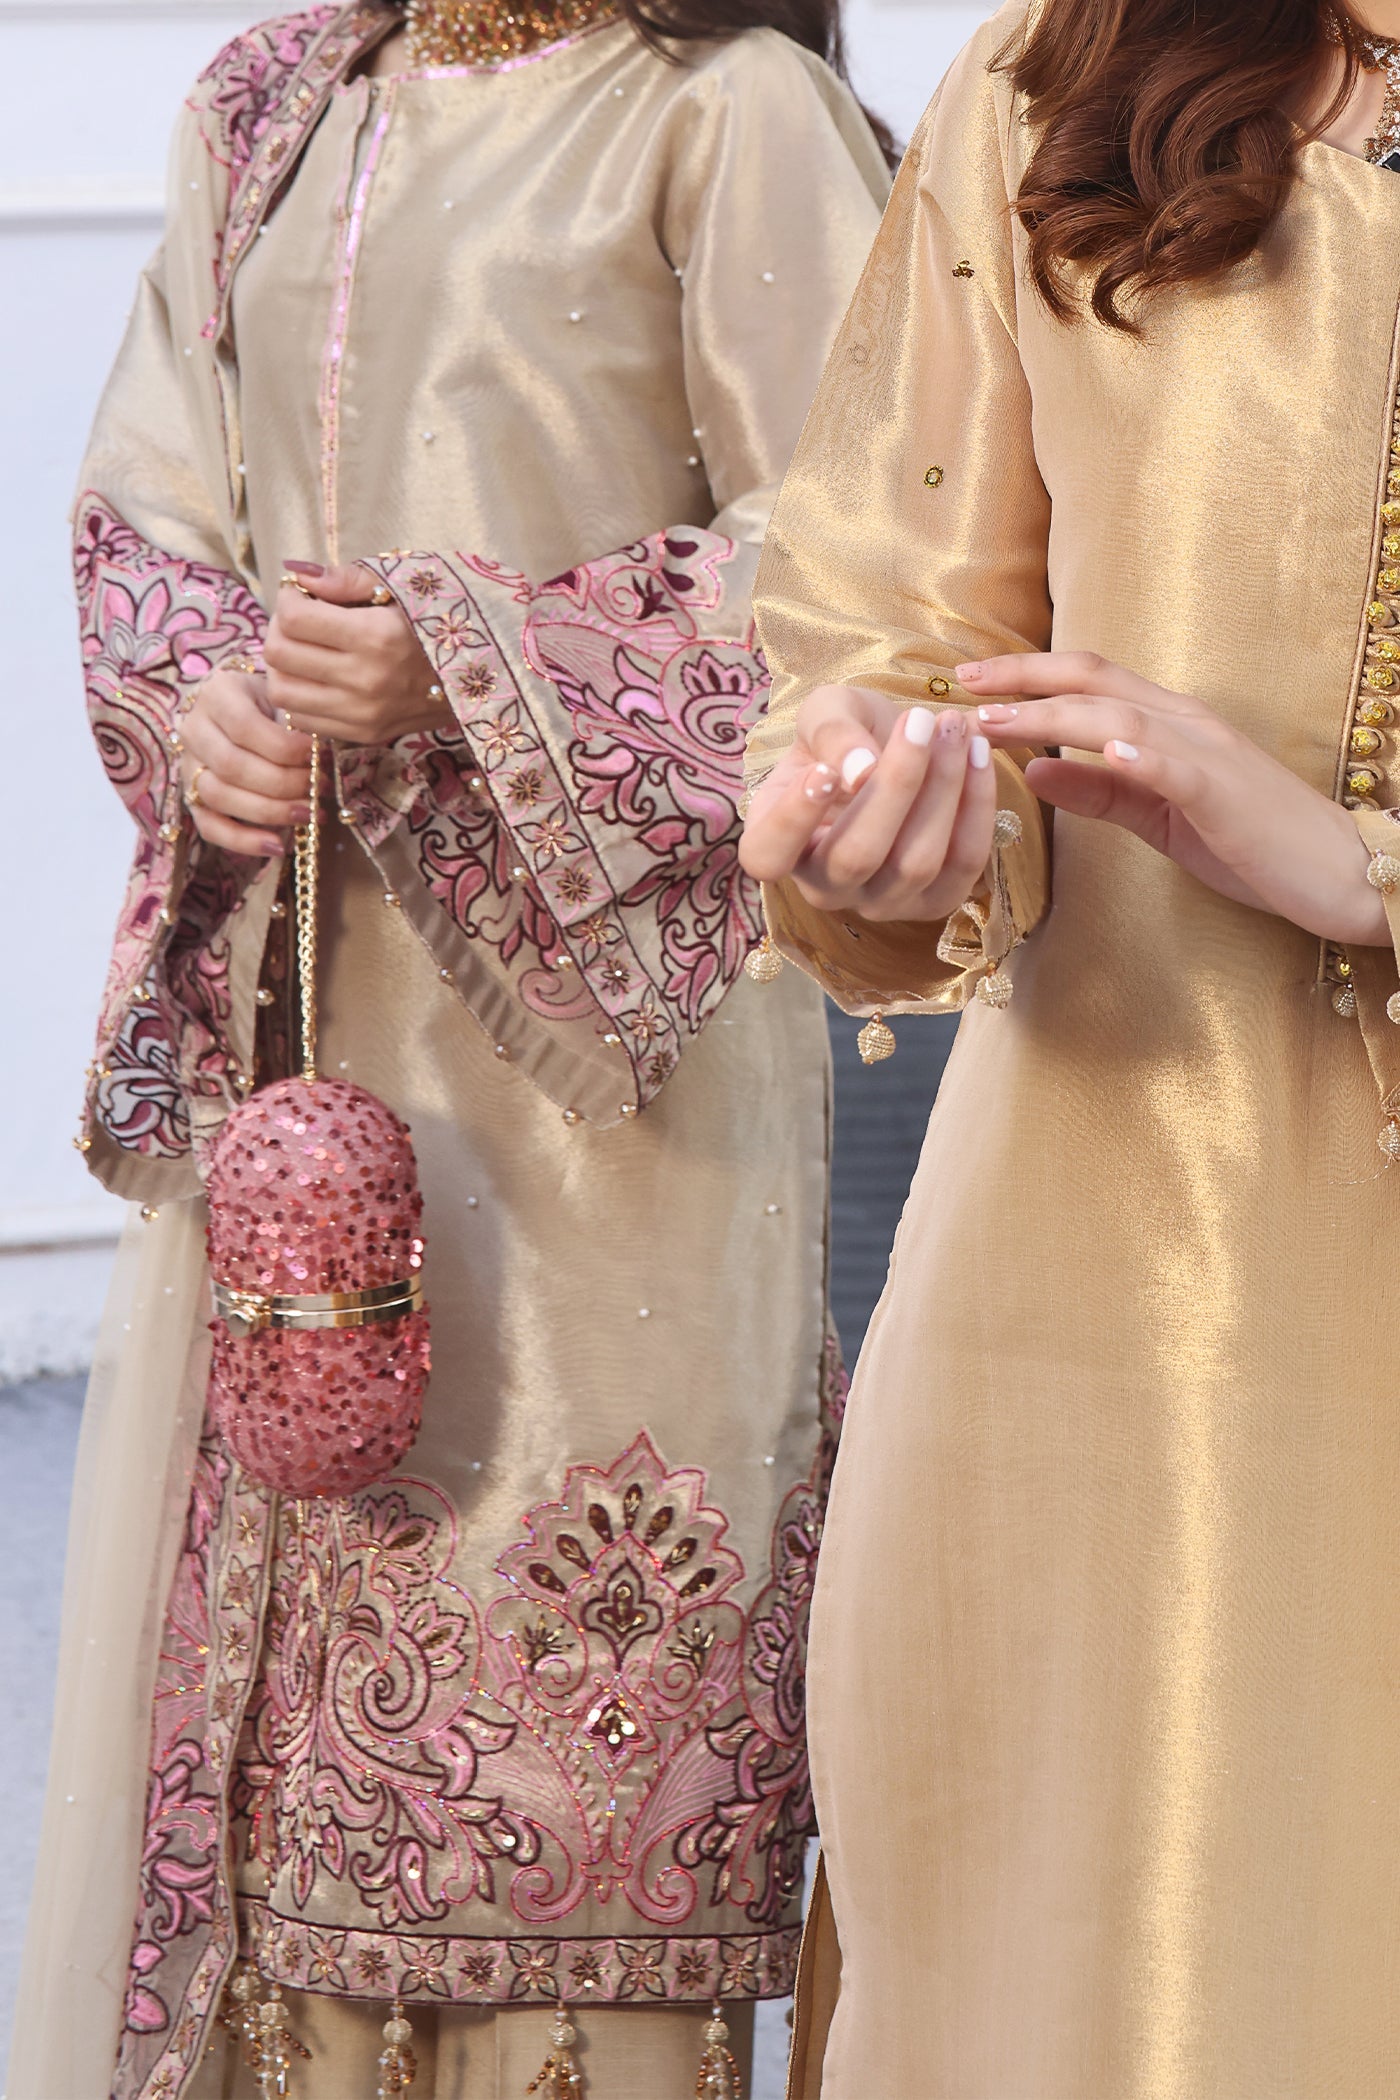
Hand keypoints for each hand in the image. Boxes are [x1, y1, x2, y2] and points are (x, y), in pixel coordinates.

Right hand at [178, 665, 312, 857]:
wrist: (245, 709)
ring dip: (269, 812)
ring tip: (308, 814)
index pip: (244, 726)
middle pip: (231, 766)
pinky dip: (244, 842)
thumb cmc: (274, 705)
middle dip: (282, 784)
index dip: (285, 748)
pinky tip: (278, 845)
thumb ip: (296, 724)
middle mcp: (194, 728)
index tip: (317, 755)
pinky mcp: (192, 797)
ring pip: (218, 796)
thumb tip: (319, 762)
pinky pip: (210, 826)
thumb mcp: (285, 699)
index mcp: (218, 694)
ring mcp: (188, 765)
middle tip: (318, 788)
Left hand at [264, 561, 450, 743]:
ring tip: (305, 650)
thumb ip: (348, 578)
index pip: (293, 619)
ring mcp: (365, 715)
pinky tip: (320, 678)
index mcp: (376, 637)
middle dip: (280, 629)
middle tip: (300, 619)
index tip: (303, 594)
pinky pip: (304, 719)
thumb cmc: (449, 619)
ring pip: (283, 692)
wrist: (491, 676)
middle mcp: (367, 681)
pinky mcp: (366, 735)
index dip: (288, 599)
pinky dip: (301, 696)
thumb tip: (298, 573)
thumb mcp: (407, 585)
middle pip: (279, 656)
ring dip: (284, 667)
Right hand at [739, 684, 996, 920]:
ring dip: (944, 787)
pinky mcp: (934, 903)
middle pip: (856, 858)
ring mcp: (878, 903)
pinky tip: (979, 754)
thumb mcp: (826, 712)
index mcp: (775, 843)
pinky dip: (977, 806)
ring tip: (954, 727)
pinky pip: (963, 866)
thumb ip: (832, 733)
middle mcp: (823, 886)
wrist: (893, 747)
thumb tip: (859, 771)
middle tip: (919, 719)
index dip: (792, 820)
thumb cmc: (846, 732)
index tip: (821, 769)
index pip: (767, 855)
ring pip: (915, 863)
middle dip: (896, 784)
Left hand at [962, 651, 1387, 944]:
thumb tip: (1038, 770)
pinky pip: (1177, 766)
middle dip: (1023, 677)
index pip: (1088, 683)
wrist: (1340, 870)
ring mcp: (1207, 753)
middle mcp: (1185, 723)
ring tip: (1000, 720)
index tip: (970, 683)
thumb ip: (1103, 792)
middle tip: (962, 684)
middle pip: (1094, 681)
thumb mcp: (1161, 816)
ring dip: (1053, 715)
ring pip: (1119, 717)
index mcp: (1167, 726)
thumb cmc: (1252, 843)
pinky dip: (1137, 754)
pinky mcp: (1226, 794)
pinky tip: (1097, 751)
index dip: (1028, 676)